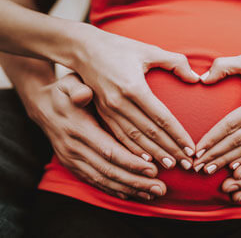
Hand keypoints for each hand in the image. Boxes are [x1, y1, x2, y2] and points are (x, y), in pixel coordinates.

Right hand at [28, 73, 166, 199]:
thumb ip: (78, 89)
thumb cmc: (64, 92)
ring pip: (103, 180)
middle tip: (160, 188)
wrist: (43, 106)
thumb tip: (83, 94)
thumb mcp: (69, 84)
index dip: (131, 162)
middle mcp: (75, 149)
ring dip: (129, 189)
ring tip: (153, 194)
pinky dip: (114, 190)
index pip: (108, 150)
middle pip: (109, 170)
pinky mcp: (73, 166)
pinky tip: (131, 194)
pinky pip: (95, 181)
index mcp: (79, 129)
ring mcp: (72, 160)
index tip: (153, 169)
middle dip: (136, 181)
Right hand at [74, 29, 199, 169]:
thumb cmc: (119, 47)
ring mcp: (108, 110)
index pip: (162, 118)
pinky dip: (133, 150)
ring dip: (154, 154)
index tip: (191, 148)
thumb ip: (175, 62)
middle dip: (170, 150)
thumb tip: (196, 78)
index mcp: (134, 87)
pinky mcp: (102, 113)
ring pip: (135, 139)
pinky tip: (145, 161)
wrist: (82, 49)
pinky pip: (119, 136)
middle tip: (187, 164)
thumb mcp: (148, 50)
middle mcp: (120, 102)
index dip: (178, 135)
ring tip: (170, 166)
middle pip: (150, 133)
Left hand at [194, 51, 240, 172]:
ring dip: (229, 161)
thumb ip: (224, 66)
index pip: (231, 125)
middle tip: (198, 166)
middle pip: (239, 141)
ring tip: (209, 169)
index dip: (213, 138)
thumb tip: (202, 79)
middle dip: (217, 155)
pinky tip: (233, 167)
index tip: (197, 150)